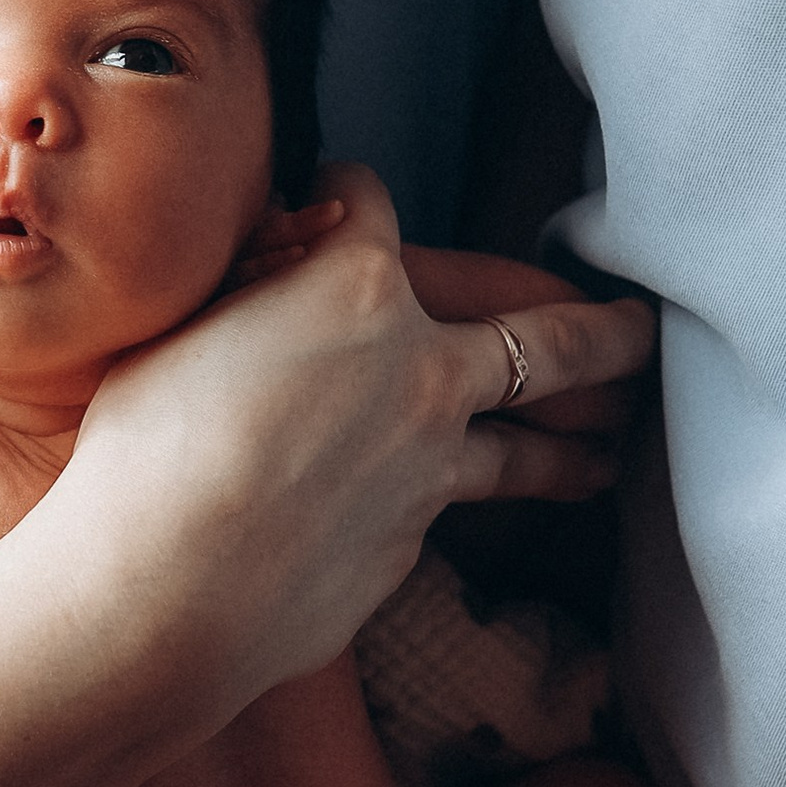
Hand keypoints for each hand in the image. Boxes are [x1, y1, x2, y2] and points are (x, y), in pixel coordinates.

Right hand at [60, 171, 650, 686]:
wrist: (160, 590)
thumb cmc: (141, 449)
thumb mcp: (182, 332)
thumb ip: (244, 300)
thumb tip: (270, 283)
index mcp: (353, 284)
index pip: (367, 206)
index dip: (343, 195)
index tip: (340, 198)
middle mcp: (419, 366)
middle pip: (546, 339)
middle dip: (603, 332)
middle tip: (643, 328)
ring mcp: (428, 465)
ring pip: (528, 451)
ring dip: (576, 448)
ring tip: (610, 452)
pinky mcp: (410, 547)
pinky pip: (438, 517)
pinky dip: (442, 508)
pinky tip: (431, 520)